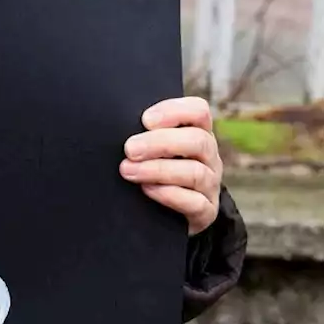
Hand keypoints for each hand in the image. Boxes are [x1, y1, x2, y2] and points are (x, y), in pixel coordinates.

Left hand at [119, 97, 221, 235]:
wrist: (166, 211)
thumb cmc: (150, 167)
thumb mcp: (150, 146)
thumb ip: (141, 132)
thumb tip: (113, 122)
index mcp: (197, 132)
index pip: (198, 111)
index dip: (173, 111)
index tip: (145, 120)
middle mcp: (208, 156)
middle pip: (197, 141)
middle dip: (159, 143)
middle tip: (129, 149)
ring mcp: (210, 185)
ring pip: (195, 172)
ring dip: (158, 170)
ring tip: (128, 170)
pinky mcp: (206, 211)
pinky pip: (196, 203)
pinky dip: (169, 195)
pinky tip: (146, 189)